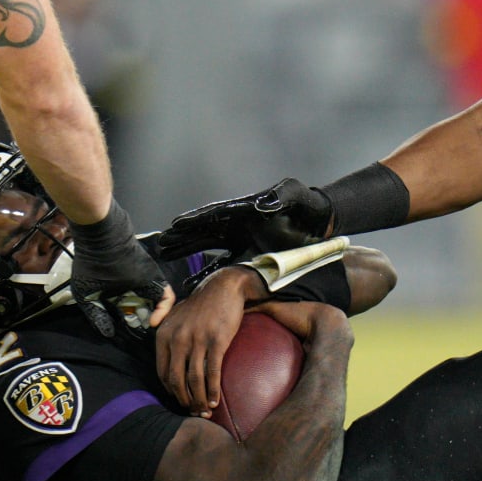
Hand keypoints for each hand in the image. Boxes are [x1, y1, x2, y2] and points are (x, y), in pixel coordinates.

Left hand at [70, 201, 175, 338]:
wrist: (97, 230)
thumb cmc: (94, 262)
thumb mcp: (87, 293)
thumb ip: (97, 315)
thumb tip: (109, 332)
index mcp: (145, 282)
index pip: (166, 300)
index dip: (161, 314)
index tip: (149, 324)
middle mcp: (150, 274)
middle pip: (157, 298)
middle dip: (146, 312)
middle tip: (131, 322)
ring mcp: (144, 266)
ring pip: (149, 290)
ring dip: (140, 303)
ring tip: (123, 311)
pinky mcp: (138, 261)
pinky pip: (143, 281)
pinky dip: (135, 292)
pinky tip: (119, 297)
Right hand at [155, 178, 331, 259]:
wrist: (320, 223)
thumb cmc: (307, 206)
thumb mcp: (295, 195)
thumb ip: (281, 195)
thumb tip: (265, 203)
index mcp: (245, 211)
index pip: (215, 215)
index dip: (195, 219)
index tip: (175, 224)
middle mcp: (238, 226)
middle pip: (205, 231)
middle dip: (183, 237)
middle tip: (161, 242)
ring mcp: (241, 243)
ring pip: (209, 250)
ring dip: (188, 254)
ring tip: (167, 257)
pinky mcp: (250, 259)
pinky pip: (224, 268)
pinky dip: (207, 276)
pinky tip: (191, 286)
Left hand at [155, 265, 268, 413]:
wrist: (223, 288)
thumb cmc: (200, 303)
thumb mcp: (176, 309)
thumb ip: (161, 317)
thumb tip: (150, 323)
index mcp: (164, 335)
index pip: (162, 373)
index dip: (171, 392)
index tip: (180, 401)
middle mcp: (178, 338)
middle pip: (177, 380)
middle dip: (184, 400)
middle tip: (193, 411)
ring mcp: (197, 340)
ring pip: (194, 380)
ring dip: (199, 399)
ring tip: (204, 410)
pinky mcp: (217, 341)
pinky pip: (212, 372)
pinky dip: (213, 390)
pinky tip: (216, 400)